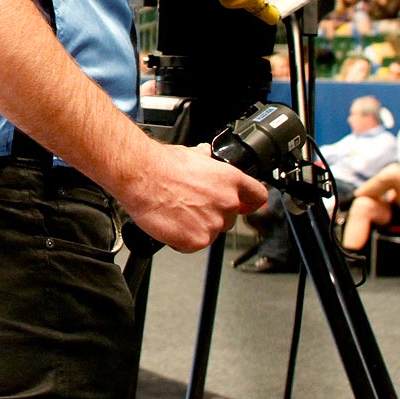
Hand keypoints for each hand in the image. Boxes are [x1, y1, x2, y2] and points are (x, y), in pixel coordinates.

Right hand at [116, 143, 269, 253]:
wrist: (141, 176)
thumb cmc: (162, 164)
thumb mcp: (191, 153)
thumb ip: (206, 160)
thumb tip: (206, 155)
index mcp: (230, 180)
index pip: (258, 196)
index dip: (250, 202)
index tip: (244, 206)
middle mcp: (227, 202)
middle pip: (230, 218)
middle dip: (214, 215)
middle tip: (192, 207)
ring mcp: (214, 224)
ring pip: (212, 232)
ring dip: (197, 227)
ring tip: (177, 213)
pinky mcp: (197, 240)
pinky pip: (193, 244)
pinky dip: (182, 239)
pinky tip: (171, 224)